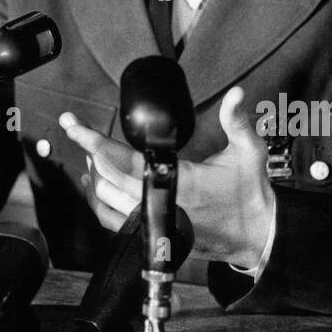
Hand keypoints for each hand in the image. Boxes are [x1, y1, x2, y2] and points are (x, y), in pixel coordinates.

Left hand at [61, 86, 274, 267]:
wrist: (256, 237)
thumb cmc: (251, 195)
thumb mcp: (249, 154)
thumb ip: (237, 122)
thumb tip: (236, 94)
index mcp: (182, 183)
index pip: (127, 161)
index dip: (97, 144)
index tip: (76, 128)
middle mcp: (161, 205)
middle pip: (108, 176)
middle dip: (87, 149)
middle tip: (75, 127)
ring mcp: (155, 222)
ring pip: (107, 198)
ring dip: (93, 172)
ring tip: (88, 149)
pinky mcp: (154, 233)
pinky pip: (113, 220)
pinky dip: (98, 202)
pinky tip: (94, 184)